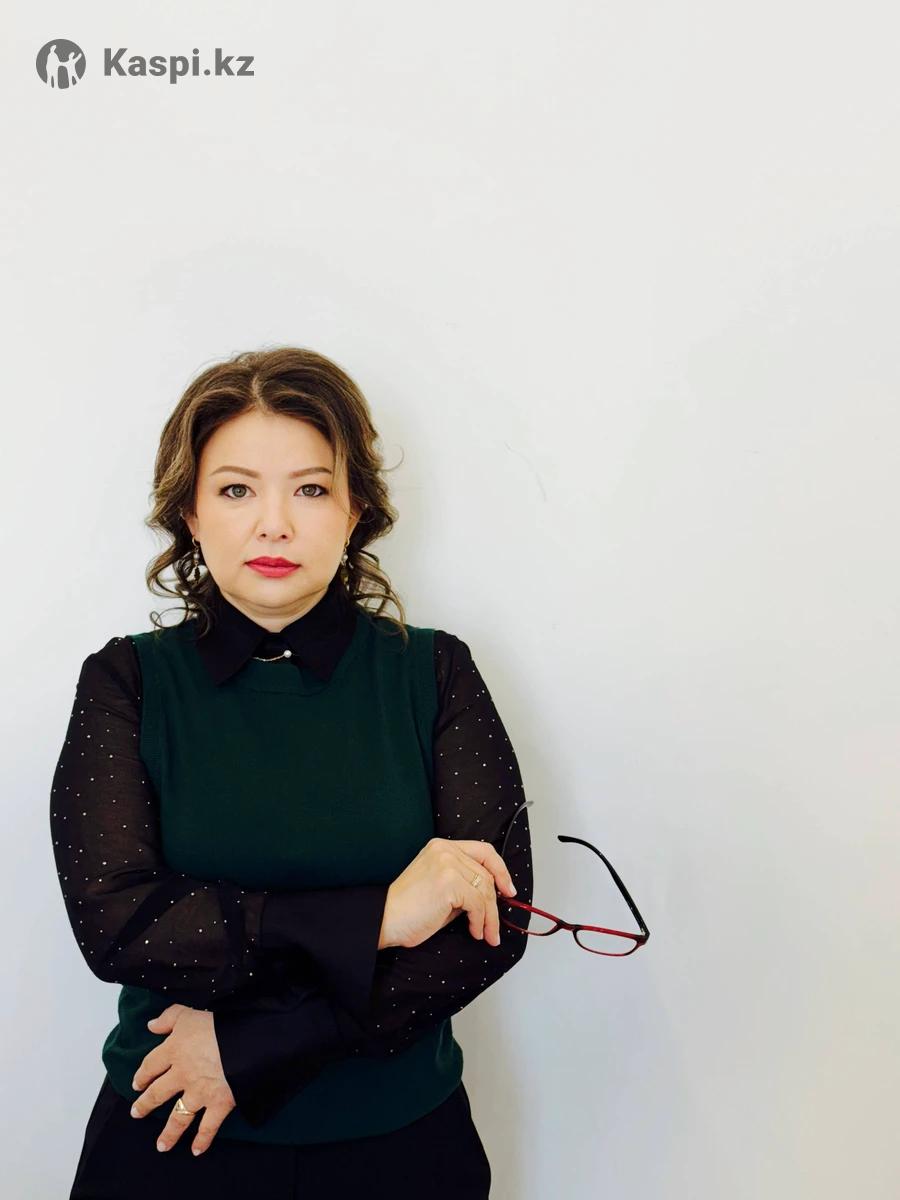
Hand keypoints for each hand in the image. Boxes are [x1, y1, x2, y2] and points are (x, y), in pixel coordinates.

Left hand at [130, 1004, 235, 1155]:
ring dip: (169, 1132)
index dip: (142, 1074)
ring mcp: (200, 1092)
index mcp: (174, 1050)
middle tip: (137, 1113)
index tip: (137, 1083)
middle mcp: (182, 1074)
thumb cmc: (219, 1020)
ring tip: (161, 1145)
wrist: (248, 1037)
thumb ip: (168, 1017)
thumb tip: (151, 1026)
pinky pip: (208, 1127)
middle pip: (158, 1093)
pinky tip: (196, 1150)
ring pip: (178, 1116)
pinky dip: (203, 1140)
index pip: (151, 1065)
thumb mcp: (189, 1011)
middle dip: (146, 1105)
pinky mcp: (219, 1103)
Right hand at [380, 837, 517, 949]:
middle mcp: (446, 850)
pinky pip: (477, 903)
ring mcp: (447, 864)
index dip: (500, 870)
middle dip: (495, 904)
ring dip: (490, 917)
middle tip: (496, 927)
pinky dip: (480, 921)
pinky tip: (475, 932)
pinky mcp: (449, 883)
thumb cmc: (409, 909)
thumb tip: (493, 896)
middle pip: (486, 874)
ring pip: (485, 891)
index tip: (508, 890)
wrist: (385, 919)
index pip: (484, 851)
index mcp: (442, 846)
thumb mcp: (441, 887)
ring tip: (486, 934)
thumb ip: (464, 883)